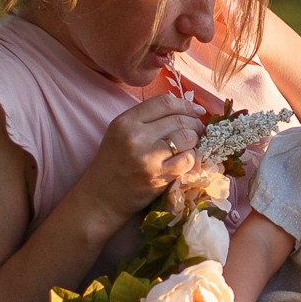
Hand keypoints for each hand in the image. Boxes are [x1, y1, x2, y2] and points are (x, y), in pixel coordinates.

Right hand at [77, 93, 205, 219]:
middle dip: (195, 124)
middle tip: (199, 131)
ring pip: (187, 137)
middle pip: (179, 119)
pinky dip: (193, 158)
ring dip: (195, 141)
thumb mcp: (120, 133)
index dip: (186, 104)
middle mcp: (136, 136)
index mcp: (126, 121)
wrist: (101, 198)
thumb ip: (147, 119)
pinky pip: (188, 159)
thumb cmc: (114, 165)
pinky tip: (187, 161)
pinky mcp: (158, 176)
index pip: (164, 102)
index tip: (197, 111)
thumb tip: (185, 110)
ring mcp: (148, 157)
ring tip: (192, 146)